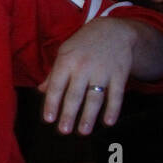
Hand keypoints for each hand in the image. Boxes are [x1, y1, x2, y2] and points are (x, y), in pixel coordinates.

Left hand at [39, 17, 134, 134]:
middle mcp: (83, 67)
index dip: (52, 103)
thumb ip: (54, 73)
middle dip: (69, 114)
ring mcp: (103, 71)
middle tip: (64, 131)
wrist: (113, 30)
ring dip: (89, 116)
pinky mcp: (120, 74)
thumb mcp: (64, 53)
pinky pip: (116, 95)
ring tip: (83, 132)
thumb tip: (42, 91)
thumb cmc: (83, 44)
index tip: (48, 119)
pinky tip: (108, 122)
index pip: (56, 86)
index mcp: (66, 61)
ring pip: (95, 97)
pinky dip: (113, 109)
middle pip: (75, 94)